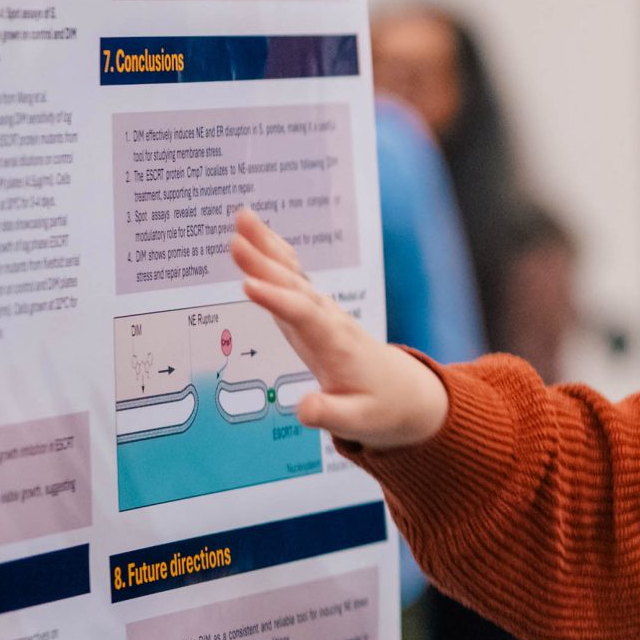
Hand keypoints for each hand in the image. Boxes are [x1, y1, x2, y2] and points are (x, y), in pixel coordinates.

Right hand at [227, 207, 448, 448]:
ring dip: (267, 247)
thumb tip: (303, 410)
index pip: (305, 317)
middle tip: (235, 239)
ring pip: (293, 275)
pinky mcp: (312, 312)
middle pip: (295, 287)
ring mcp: (321, 312)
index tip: (248, 286)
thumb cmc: (380, 407)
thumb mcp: (360, 421)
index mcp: (337, 345)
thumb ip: (331, 415)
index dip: (278, 301)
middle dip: (266, 264)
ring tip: (242, 217)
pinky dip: (275, 255)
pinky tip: (256, 234)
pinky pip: (292, 278)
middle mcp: (329, 320)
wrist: (404, 393)